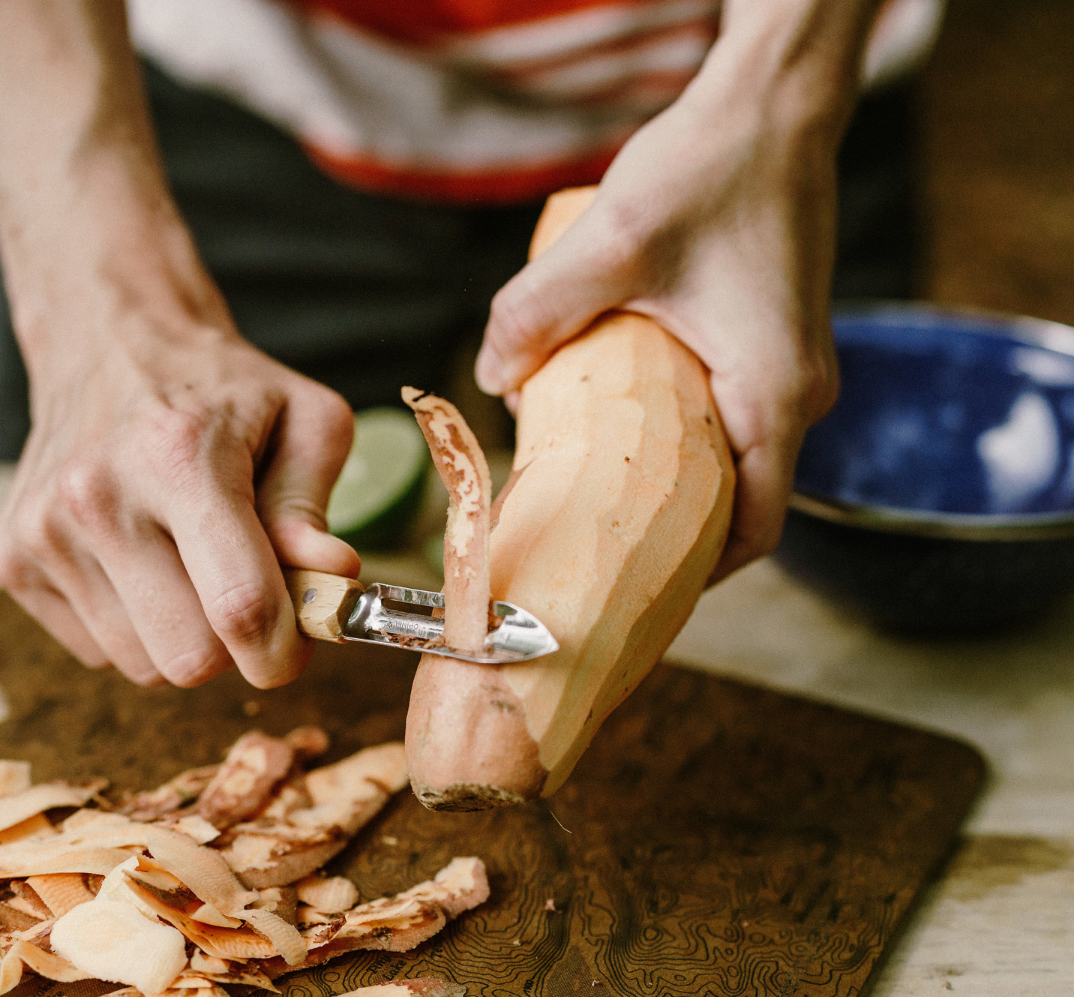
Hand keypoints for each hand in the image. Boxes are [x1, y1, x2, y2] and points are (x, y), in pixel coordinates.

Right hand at [0, 0, 358, 688]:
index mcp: (178, 458)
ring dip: (191, 629)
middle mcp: (94, 501)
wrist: (114, 331)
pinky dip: (142, 620)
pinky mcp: (7, 557)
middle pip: (186, 656)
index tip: (302, 646)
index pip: (237, 608)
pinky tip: (154, 557)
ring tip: (205, 555)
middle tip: (260, 588)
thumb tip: (333, 589)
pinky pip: (98, 643)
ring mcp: (39, 534)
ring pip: (141, 659)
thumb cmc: (230, 375)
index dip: (282, 650)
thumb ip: (324, 505)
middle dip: (239, 643)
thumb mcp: (308, 421)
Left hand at [475, 1, 874, 581]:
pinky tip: (633, 431)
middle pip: (745, 504)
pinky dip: (691, 444)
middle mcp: (800, 395)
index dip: (698, 576)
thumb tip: (492, 377)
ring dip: (682, 487)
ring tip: (609, 496)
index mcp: (776, 395)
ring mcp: (794, 370)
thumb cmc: (715, 168)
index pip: (753, 529)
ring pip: (740, 464)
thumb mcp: (611, 244)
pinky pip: (738, 422)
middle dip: (680, 537)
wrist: (775, 106)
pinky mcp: (777, 345)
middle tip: (606, 550)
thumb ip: (537, 314)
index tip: (636, 594)